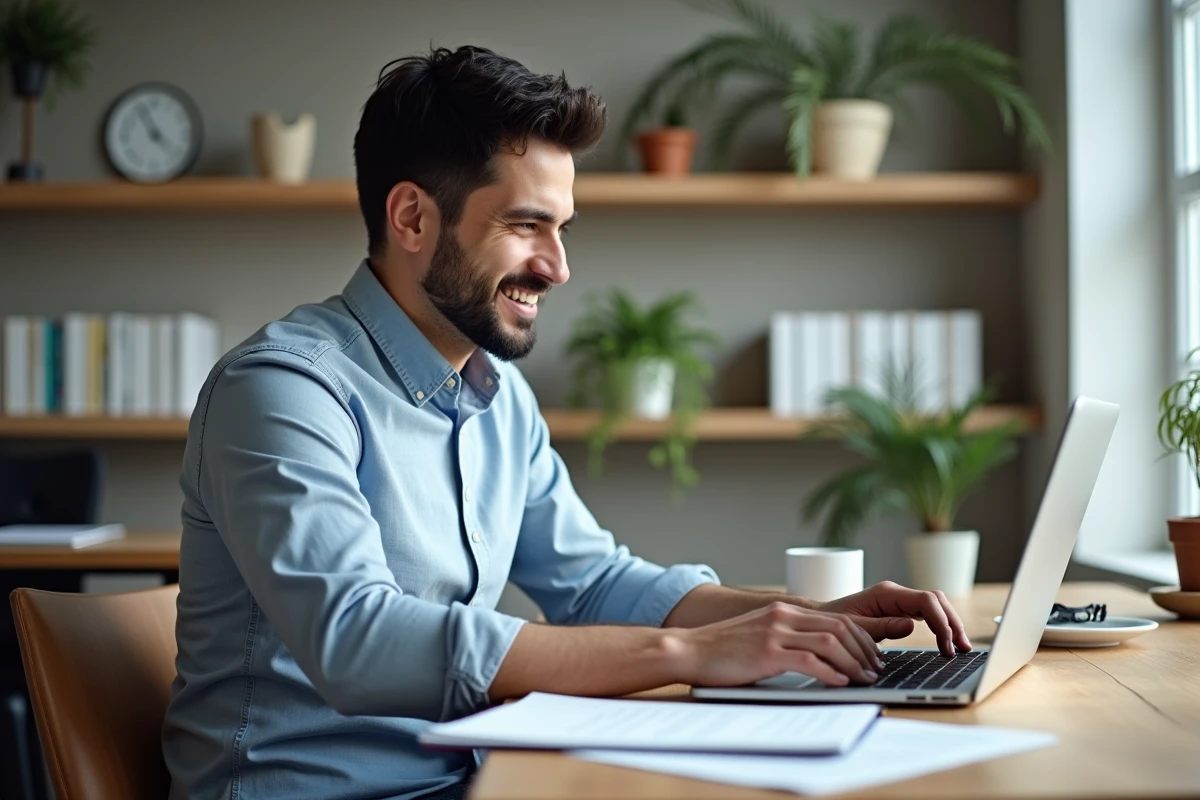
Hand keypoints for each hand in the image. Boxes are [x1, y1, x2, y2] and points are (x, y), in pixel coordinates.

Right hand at [675, 601, 885, 687]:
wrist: (689, 649)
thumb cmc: (722, 649)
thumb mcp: (760, 634)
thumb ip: (787, 637)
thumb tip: (820, 657)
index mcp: (784, 609)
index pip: (837, 618)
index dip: (861, 639)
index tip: (871, 657)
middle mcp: (783, 616)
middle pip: (840, 627)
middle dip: (864, 651)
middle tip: (874, 671)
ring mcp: (775, 632)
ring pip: (830, 642)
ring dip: (853, 663)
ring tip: (863, 679)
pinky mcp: (766, 652)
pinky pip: (809, 660)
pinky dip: (829, 673)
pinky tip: (839, 683)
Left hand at [817, 581, 971, 655]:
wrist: (820, 620)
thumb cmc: (833, 625)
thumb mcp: (854, 629)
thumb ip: (881, 627)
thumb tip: (911, 625)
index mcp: (885, 594)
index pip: (925, 601)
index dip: (941, 623)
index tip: (947, 647)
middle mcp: (895, 593)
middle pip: (936, 600)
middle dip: (952, 623)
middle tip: (962, 649)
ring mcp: (899, 600)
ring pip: (936, 605)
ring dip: (950, 624)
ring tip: (961, 648)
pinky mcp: (899, 609)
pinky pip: (927, 613)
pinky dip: (941, 625)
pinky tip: (948, 642)